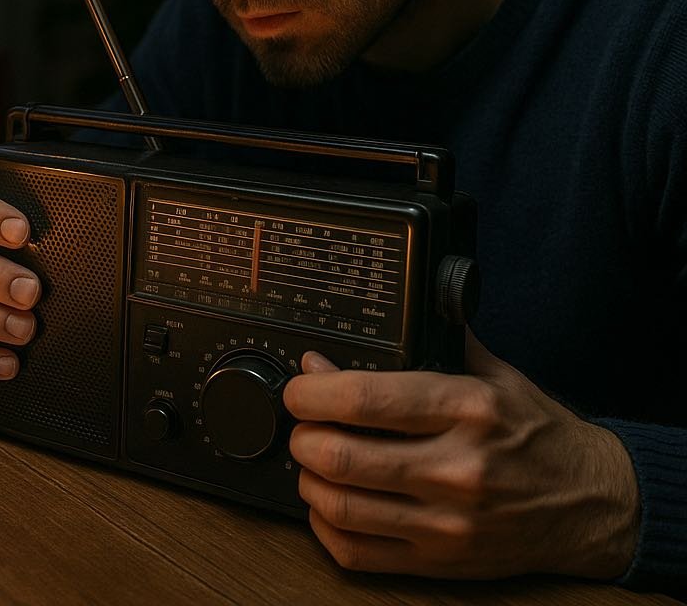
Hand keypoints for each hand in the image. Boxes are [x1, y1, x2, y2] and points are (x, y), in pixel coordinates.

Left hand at [282, 333, 639, 579]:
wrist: (592, 503)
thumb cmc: (539, 435)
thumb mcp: (496, 375)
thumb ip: (436, 344)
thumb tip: (373, 331)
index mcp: (466, 409)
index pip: (365, 399)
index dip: (314, 392)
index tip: (302, 387)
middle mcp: (455, 468)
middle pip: (341, 456)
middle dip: (302, 436)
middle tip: (302, 424)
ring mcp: (447, 522)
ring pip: (340, 507)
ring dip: (308, 479)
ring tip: (311, 459)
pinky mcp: (441, 562)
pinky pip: (357, 552)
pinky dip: (325, 527)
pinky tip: (328, 504)